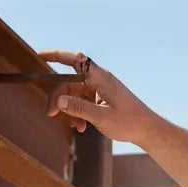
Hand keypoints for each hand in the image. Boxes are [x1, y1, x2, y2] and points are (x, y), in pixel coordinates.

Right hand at [40, 50, 157, 144]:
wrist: (148, 131)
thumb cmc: (130, 122)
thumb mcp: (101, 117)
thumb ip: (78, 108)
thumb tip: (57, 101)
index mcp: (101, 78)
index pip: (75, 59)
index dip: (56, 55)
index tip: (39, 55)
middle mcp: (99, 81)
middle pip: (69, 82)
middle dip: (58, 98)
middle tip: (51, 114)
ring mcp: (100, 91)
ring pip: (74, 95)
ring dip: (70, 110)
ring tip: (75, 127)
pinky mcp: (102, 100)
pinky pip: (82, 103)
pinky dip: (78, 114)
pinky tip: (81, 128)